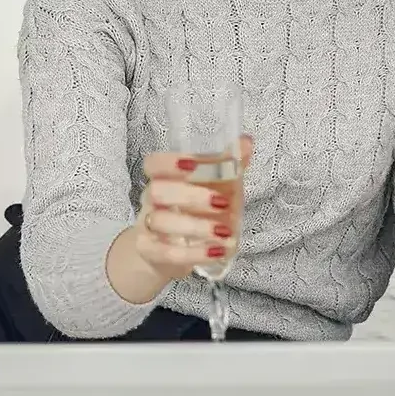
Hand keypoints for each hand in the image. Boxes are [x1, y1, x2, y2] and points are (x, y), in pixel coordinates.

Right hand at [134, 134, 253, 279]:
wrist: (174, 250)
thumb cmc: (197, 210)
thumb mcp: (217, 188)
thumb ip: (229, 166)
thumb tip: (246, 141)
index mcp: (164, 179)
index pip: (153, 164)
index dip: (169, 162)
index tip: (193, 163)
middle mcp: (152, 201)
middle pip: (157, 191)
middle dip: (190, 196)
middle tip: (222, 202)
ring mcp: (149, 227)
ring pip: (160, 222)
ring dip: (196, 226)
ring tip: (224, 232)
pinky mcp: (151, 252)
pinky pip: (166, 253)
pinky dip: (194, 254)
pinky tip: (217, 252)